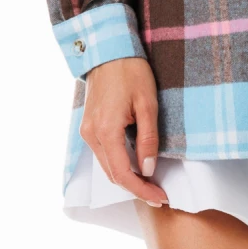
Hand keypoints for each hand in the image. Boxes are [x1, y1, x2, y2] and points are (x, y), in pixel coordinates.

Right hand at [80, 56, 169, 205]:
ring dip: (127, 178)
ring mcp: (87, 131)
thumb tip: (148, 169)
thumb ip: (148, 140)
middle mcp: (91, 135)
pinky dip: (119, 164)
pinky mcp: (88, 127)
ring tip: (150, 183)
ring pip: (107, 167)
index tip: (160, 198)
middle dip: (136, 188)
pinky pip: (103, 154)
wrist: (108, 50)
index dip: (142, 190)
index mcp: (106, 131)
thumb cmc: (130, 72)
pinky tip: (136, 165)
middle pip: (112, 175)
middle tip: (159, 194)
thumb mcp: (148, 105)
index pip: (123, 174)